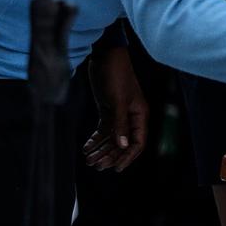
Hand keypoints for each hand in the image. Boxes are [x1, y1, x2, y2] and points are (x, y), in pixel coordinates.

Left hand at [83, 46, 148, 172]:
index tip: (115, 169)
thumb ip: (120, 124)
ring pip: (111, 137)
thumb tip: (122, 146)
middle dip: (109, 155)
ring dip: (100, 149)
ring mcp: (119, 113)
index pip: (137, 142)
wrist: (105, 56)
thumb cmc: (115, 75)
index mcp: (139, 115)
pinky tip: (86, 147)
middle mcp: (131, 116)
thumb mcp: (117, 100)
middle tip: (95, 165)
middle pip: (122, 143)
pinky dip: (95, 139)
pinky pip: (103, 129)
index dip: (127, 157)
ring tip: (88, 159)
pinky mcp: (107, 109)